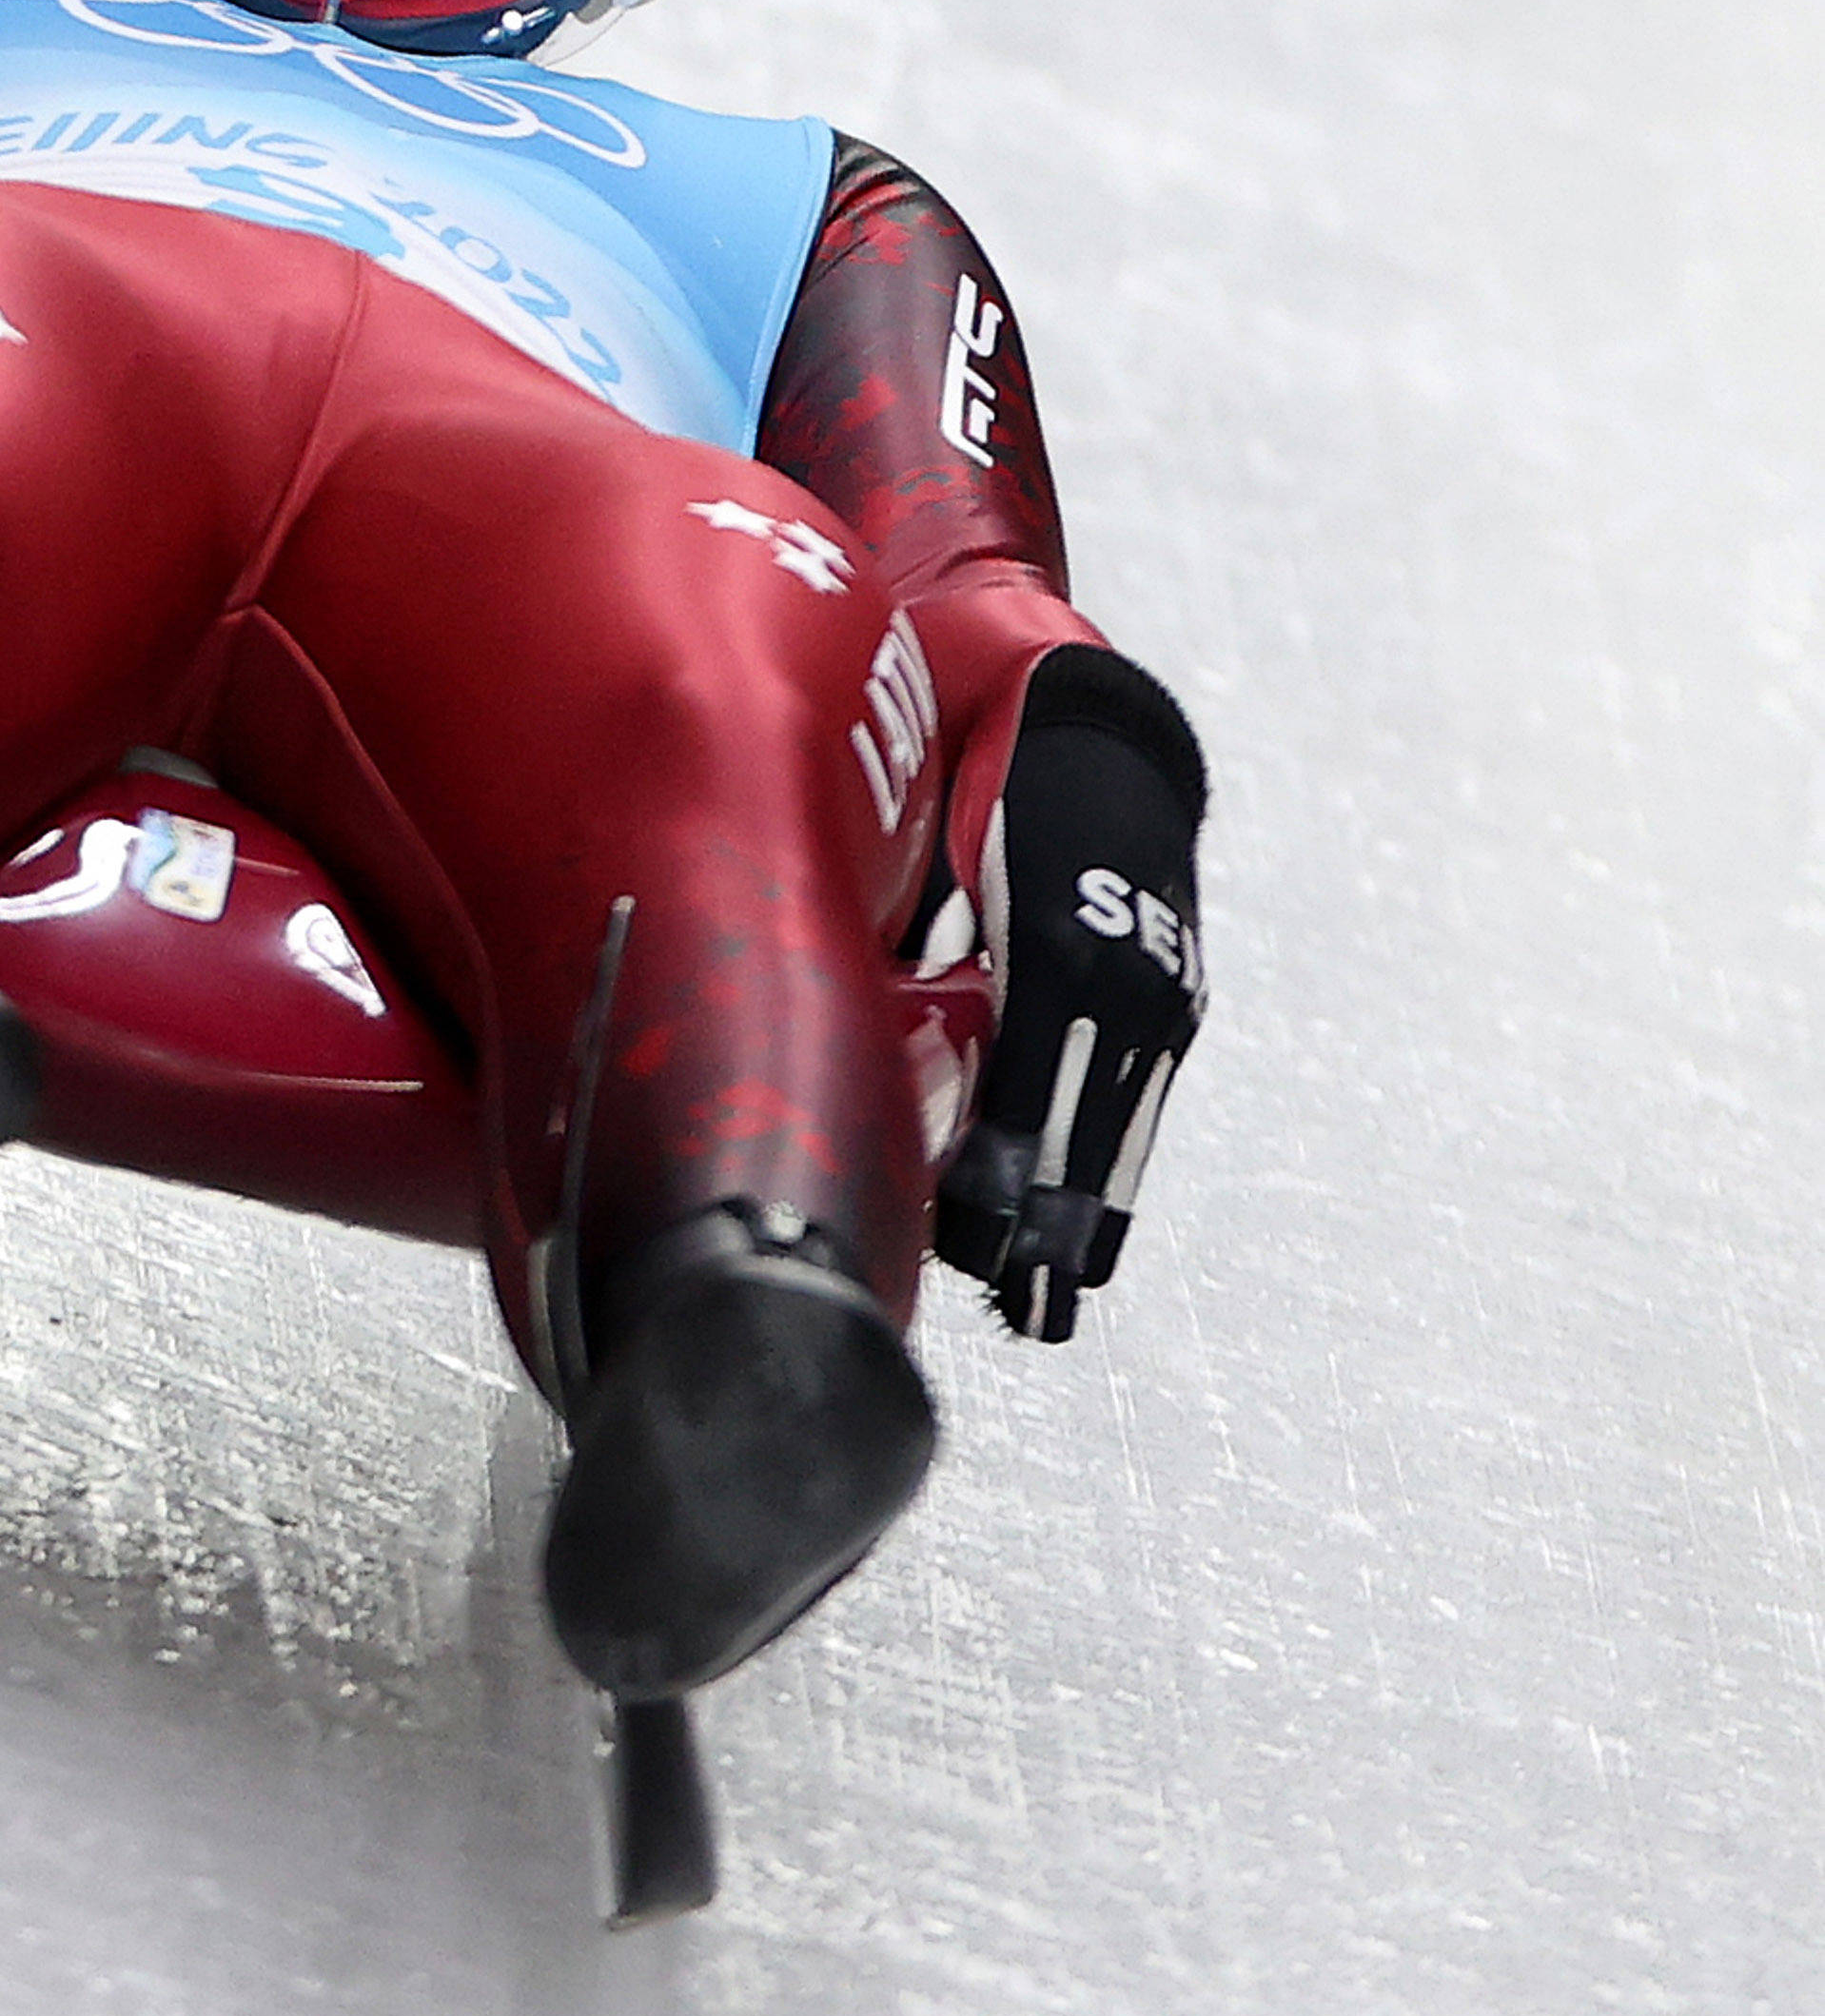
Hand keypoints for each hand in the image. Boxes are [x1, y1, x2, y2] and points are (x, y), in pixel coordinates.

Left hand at [934, 650, 1206, 1341]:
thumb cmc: (979, 749)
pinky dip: (1109, 1171)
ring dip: (1081, 1210)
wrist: (1083, 713)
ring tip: (1047, 1302)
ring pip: (1116, 1121)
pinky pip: (1138, 1102)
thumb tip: (844, 986)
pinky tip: (1084, 1239)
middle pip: (1081, 1111)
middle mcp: (1119, 965)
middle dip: (1042, 1209)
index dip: (1007, 1155)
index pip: (1032, 1063)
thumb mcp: (932, 801)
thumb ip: (901, 889)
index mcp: (1054, 919)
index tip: (978, 1233)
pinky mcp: (1170, 1001)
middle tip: (1012, 1302)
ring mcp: (1155, 987)